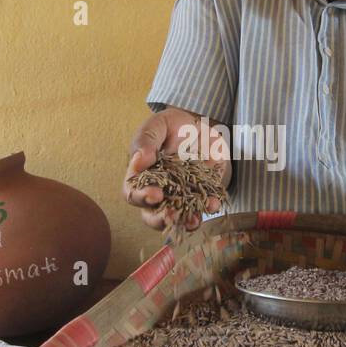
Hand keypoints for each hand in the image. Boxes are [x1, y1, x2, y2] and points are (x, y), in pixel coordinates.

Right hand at [122, 107, 231, 231]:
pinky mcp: (202, 195)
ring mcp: (180, 197)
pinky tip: (212, 204)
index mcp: (141, 177)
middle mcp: (158, 192)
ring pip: (178, 218)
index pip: (133, 193)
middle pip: (151, 215)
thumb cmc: (171, 126)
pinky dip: (208, 207)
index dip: (141, 197)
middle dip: (160, 219)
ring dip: (185, 222)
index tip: (155, 194)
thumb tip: (138, 162)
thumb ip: (145, 141)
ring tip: (193, 220)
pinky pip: (203, 207)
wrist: (201, 124)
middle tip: (171, 215)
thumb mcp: (157, 126)